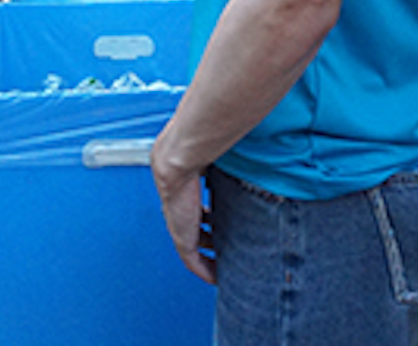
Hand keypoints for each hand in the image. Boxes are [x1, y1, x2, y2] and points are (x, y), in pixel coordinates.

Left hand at [151, 129, 215, 284]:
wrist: (177, 159)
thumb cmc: (195, 150)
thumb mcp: (214, 154)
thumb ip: (225, 152)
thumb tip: (240, 138)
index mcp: (184, 189)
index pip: (198, 209)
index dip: (212, 218)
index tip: (226, 222)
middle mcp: (179, 209)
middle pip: (196, 229)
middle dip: (213, 238)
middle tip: (230, 244)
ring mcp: (180, 225)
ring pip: (196, 247)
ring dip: (211, 255)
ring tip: (228, 262)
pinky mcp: (182, 239)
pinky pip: (194, 262)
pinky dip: (206, 270)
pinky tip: (217, 277)